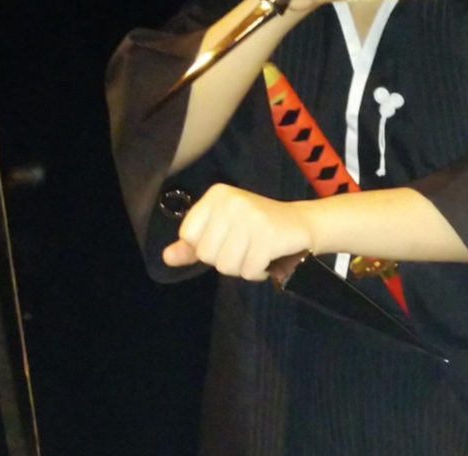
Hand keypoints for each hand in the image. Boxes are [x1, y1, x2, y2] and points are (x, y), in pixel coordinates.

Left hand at [163, 184, 313, 280]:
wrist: (300, 223)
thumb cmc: (257, 227)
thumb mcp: (222, 230)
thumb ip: (193, 245)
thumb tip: (167, 257)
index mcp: (216, 195)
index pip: (189, 236)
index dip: (206, 247)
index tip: (228, 237)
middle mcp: (232, 200)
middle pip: (206, 254)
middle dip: (226, 259)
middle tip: (246, 245)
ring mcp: (251, 216)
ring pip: (226, 266)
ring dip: (243, 268)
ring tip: (257, 251)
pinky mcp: (268, 234)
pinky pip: (249, 270)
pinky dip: (258, 272)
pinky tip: (268, 257)